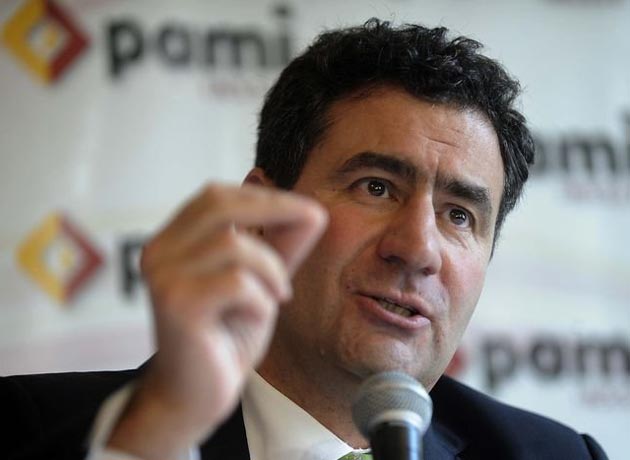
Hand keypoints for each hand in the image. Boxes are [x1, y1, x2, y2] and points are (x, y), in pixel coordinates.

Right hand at [107, 182, 326, 458]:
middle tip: (312, 222)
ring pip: (233, 246)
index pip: (216, 196)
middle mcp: (159, 252)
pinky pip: (236, 283)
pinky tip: (257, 318)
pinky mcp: (176, 305)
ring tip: (276, 297)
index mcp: (173, 240)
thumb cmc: (226, 335)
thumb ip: (281, 247)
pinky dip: (260, 300)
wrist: (197, 394)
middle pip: (218, 204)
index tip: (307, 209)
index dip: (265, 196)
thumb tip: (313, 212)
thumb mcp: (260, 282)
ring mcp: (163, 277)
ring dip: (271, 271)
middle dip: (274, 208)